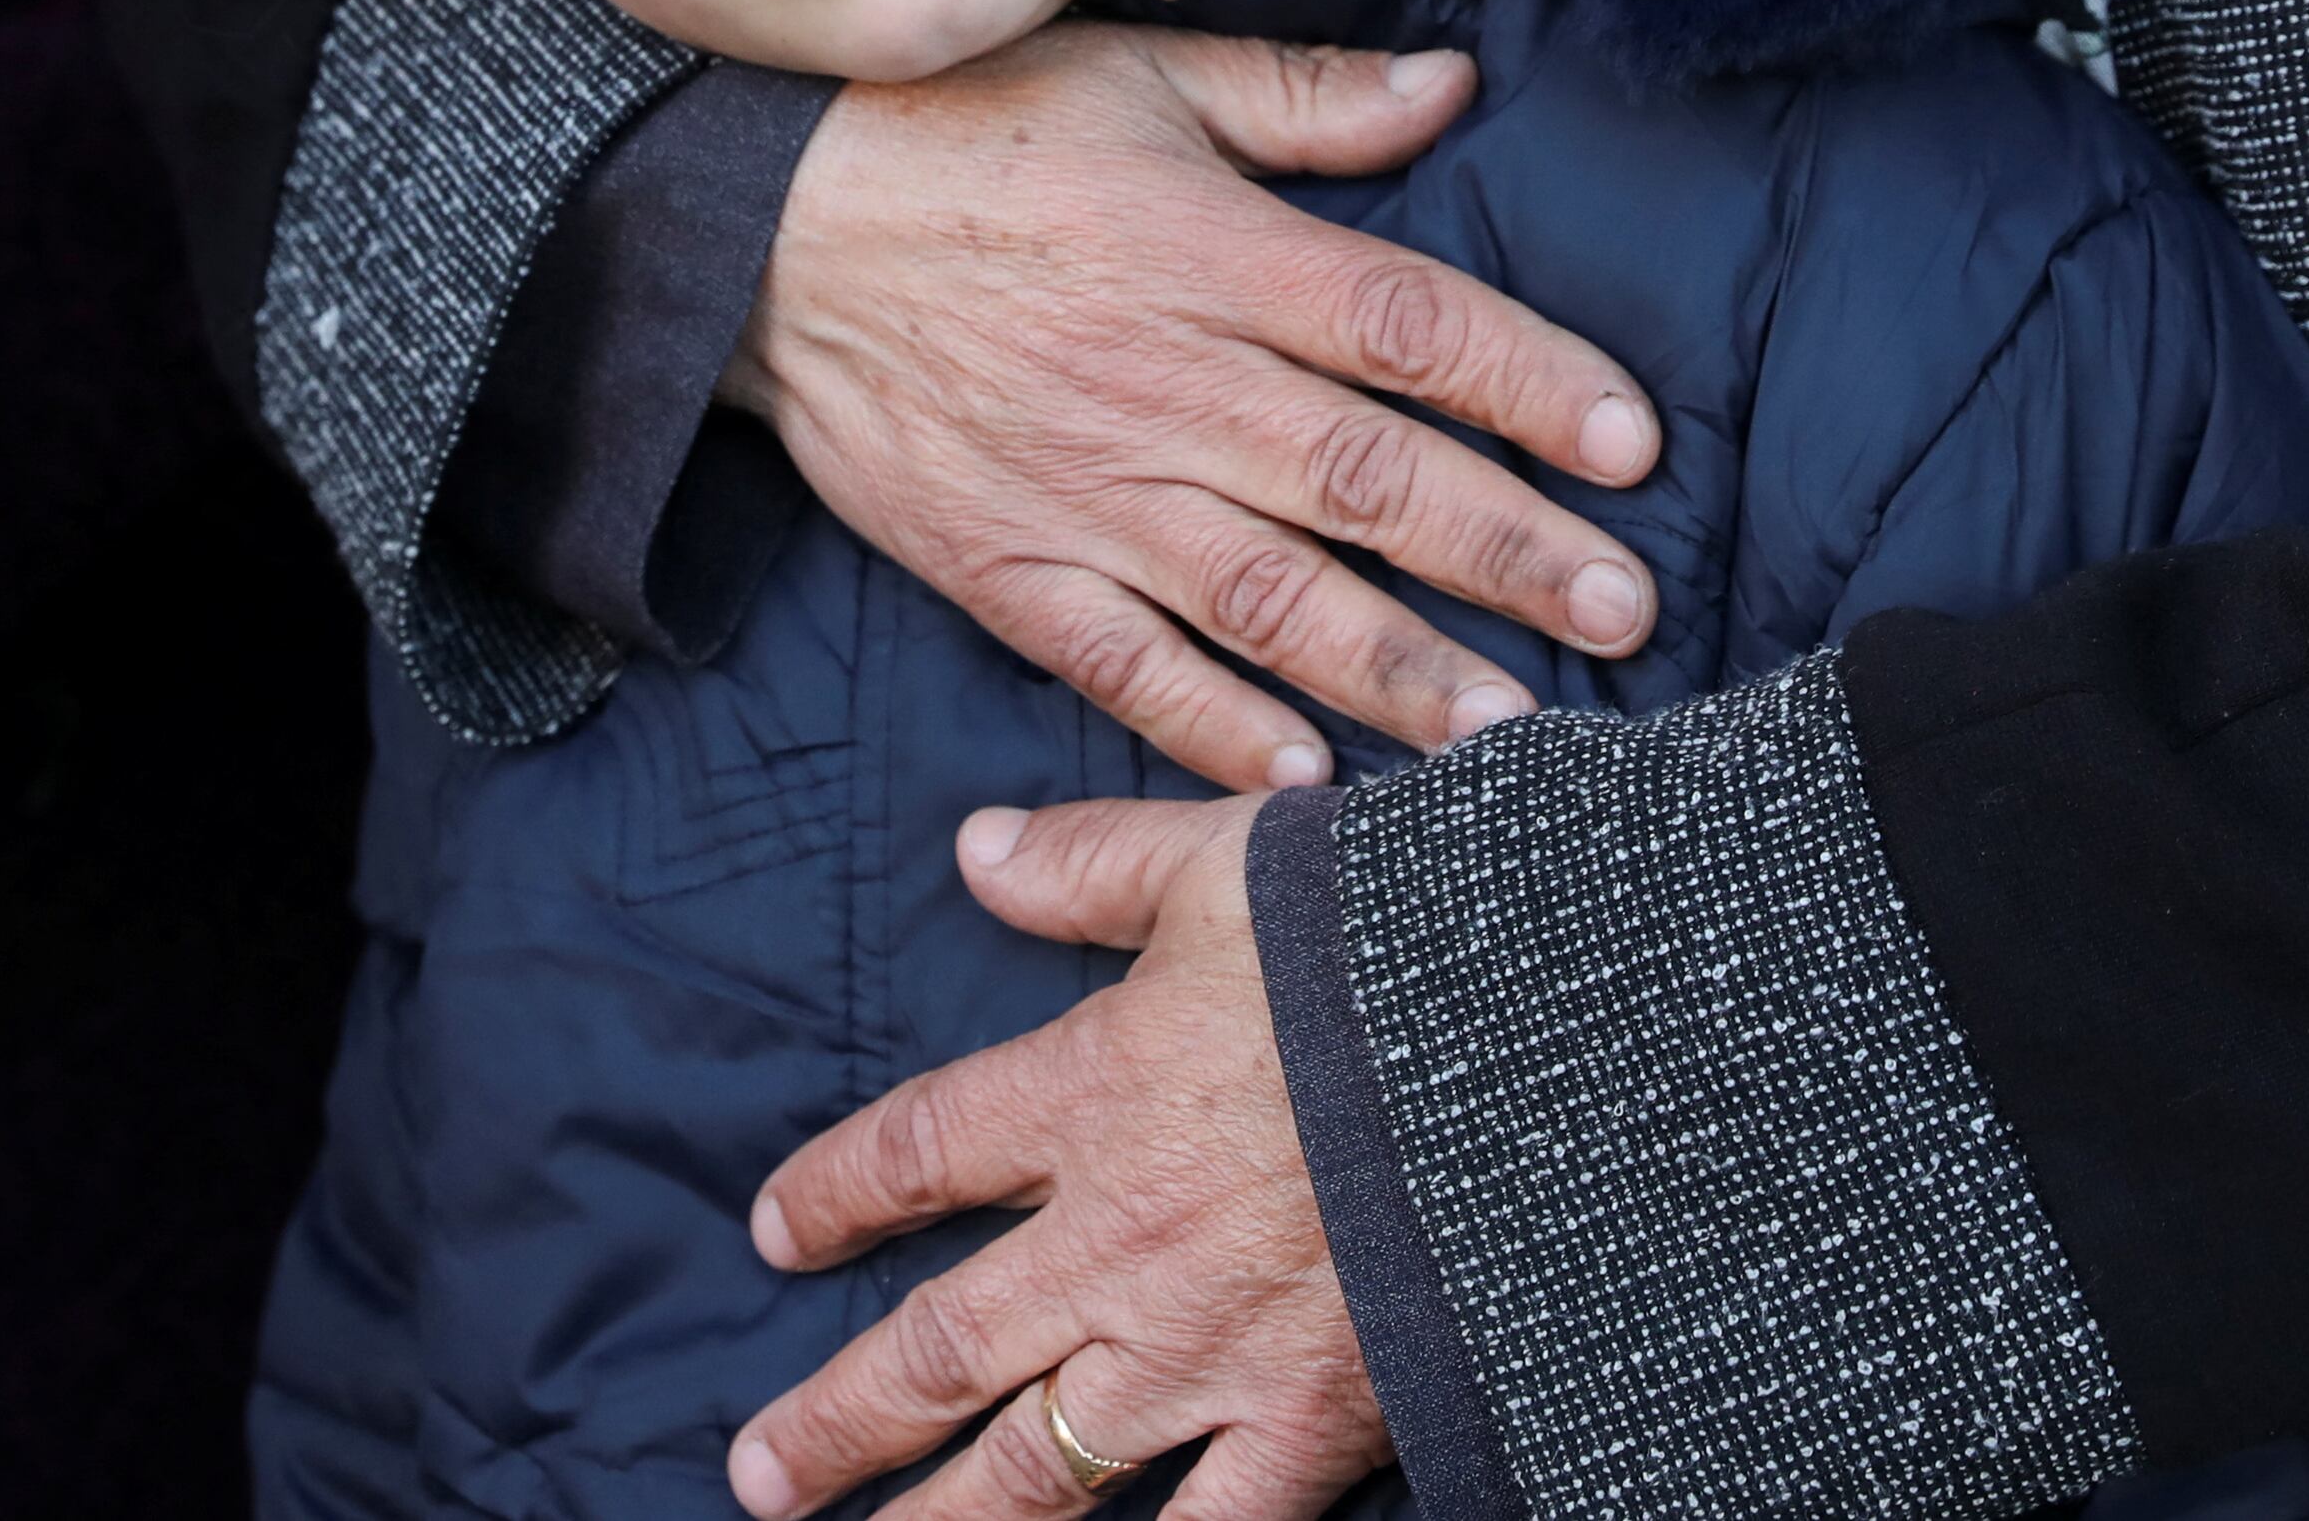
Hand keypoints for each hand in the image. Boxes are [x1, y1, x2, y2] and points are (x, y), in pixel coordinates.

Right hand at [733, 21, 1662, 791]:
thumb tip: (1455, 88)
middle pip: (1366, 480)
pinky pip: (1126, 668)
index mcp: (1212, 256)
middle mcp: (1166, 384)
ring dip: (1401, 671)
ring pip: (1270, 598)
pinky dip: (1216, 731)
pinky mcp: (1008, 570)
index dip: (1527, 382)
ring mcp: (1086, 491)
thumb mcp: (1138, 79)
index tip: (1633, 443)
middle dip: (1508, 553)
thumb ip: (1304, 101)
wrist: (760, 233)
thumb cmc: (966, 138)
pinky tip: (1309, 784)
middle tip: (1625, 613)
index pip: (1404, 327)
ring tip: (1515, 733)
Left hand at [736, 796, 1377, 1520]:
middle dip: (838, 1420)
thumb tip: (973, 851)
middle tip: (762, 1473)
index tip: (776, 1231)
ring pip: (1034, 1468)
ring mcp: (1209, 1348)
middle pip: (938, 1351)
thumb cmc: (1389, 942)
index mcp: (1092, 1096)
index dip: (832, 1197)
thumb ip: (1091, 864)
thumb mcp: (1228, 860)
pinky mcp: (1310, 1421)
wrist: (1546, 1045)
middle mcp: (1120, 1240)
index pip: (916, 1155)